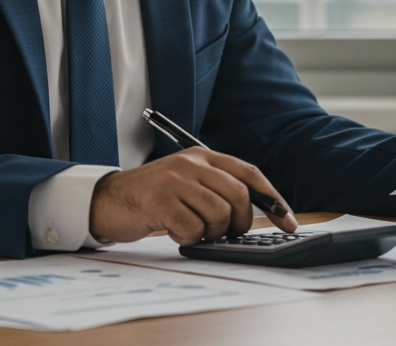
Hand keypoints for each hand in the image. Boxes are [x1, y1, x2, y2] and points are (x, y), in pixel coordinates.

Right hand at [88, 148, 297, 244]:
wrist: (107, 200)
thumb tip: (258, 212)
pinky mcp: (160, 201)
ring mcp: (175, 181)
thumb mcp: (188, 181)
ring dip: (210, 232)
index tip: (288, 221)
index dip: (273, 199)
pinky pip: (193, 229)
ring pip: (219, 214)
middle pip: (239, 196)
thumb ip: (218, 187)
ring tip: (191, 229)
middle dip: (239, 222)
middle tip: (225, 233)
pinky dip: (188, 238)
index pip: (250, 174)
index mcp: (203, 156)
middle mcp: (191, 163)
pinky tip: (174, 231)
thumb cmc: (154, 197)